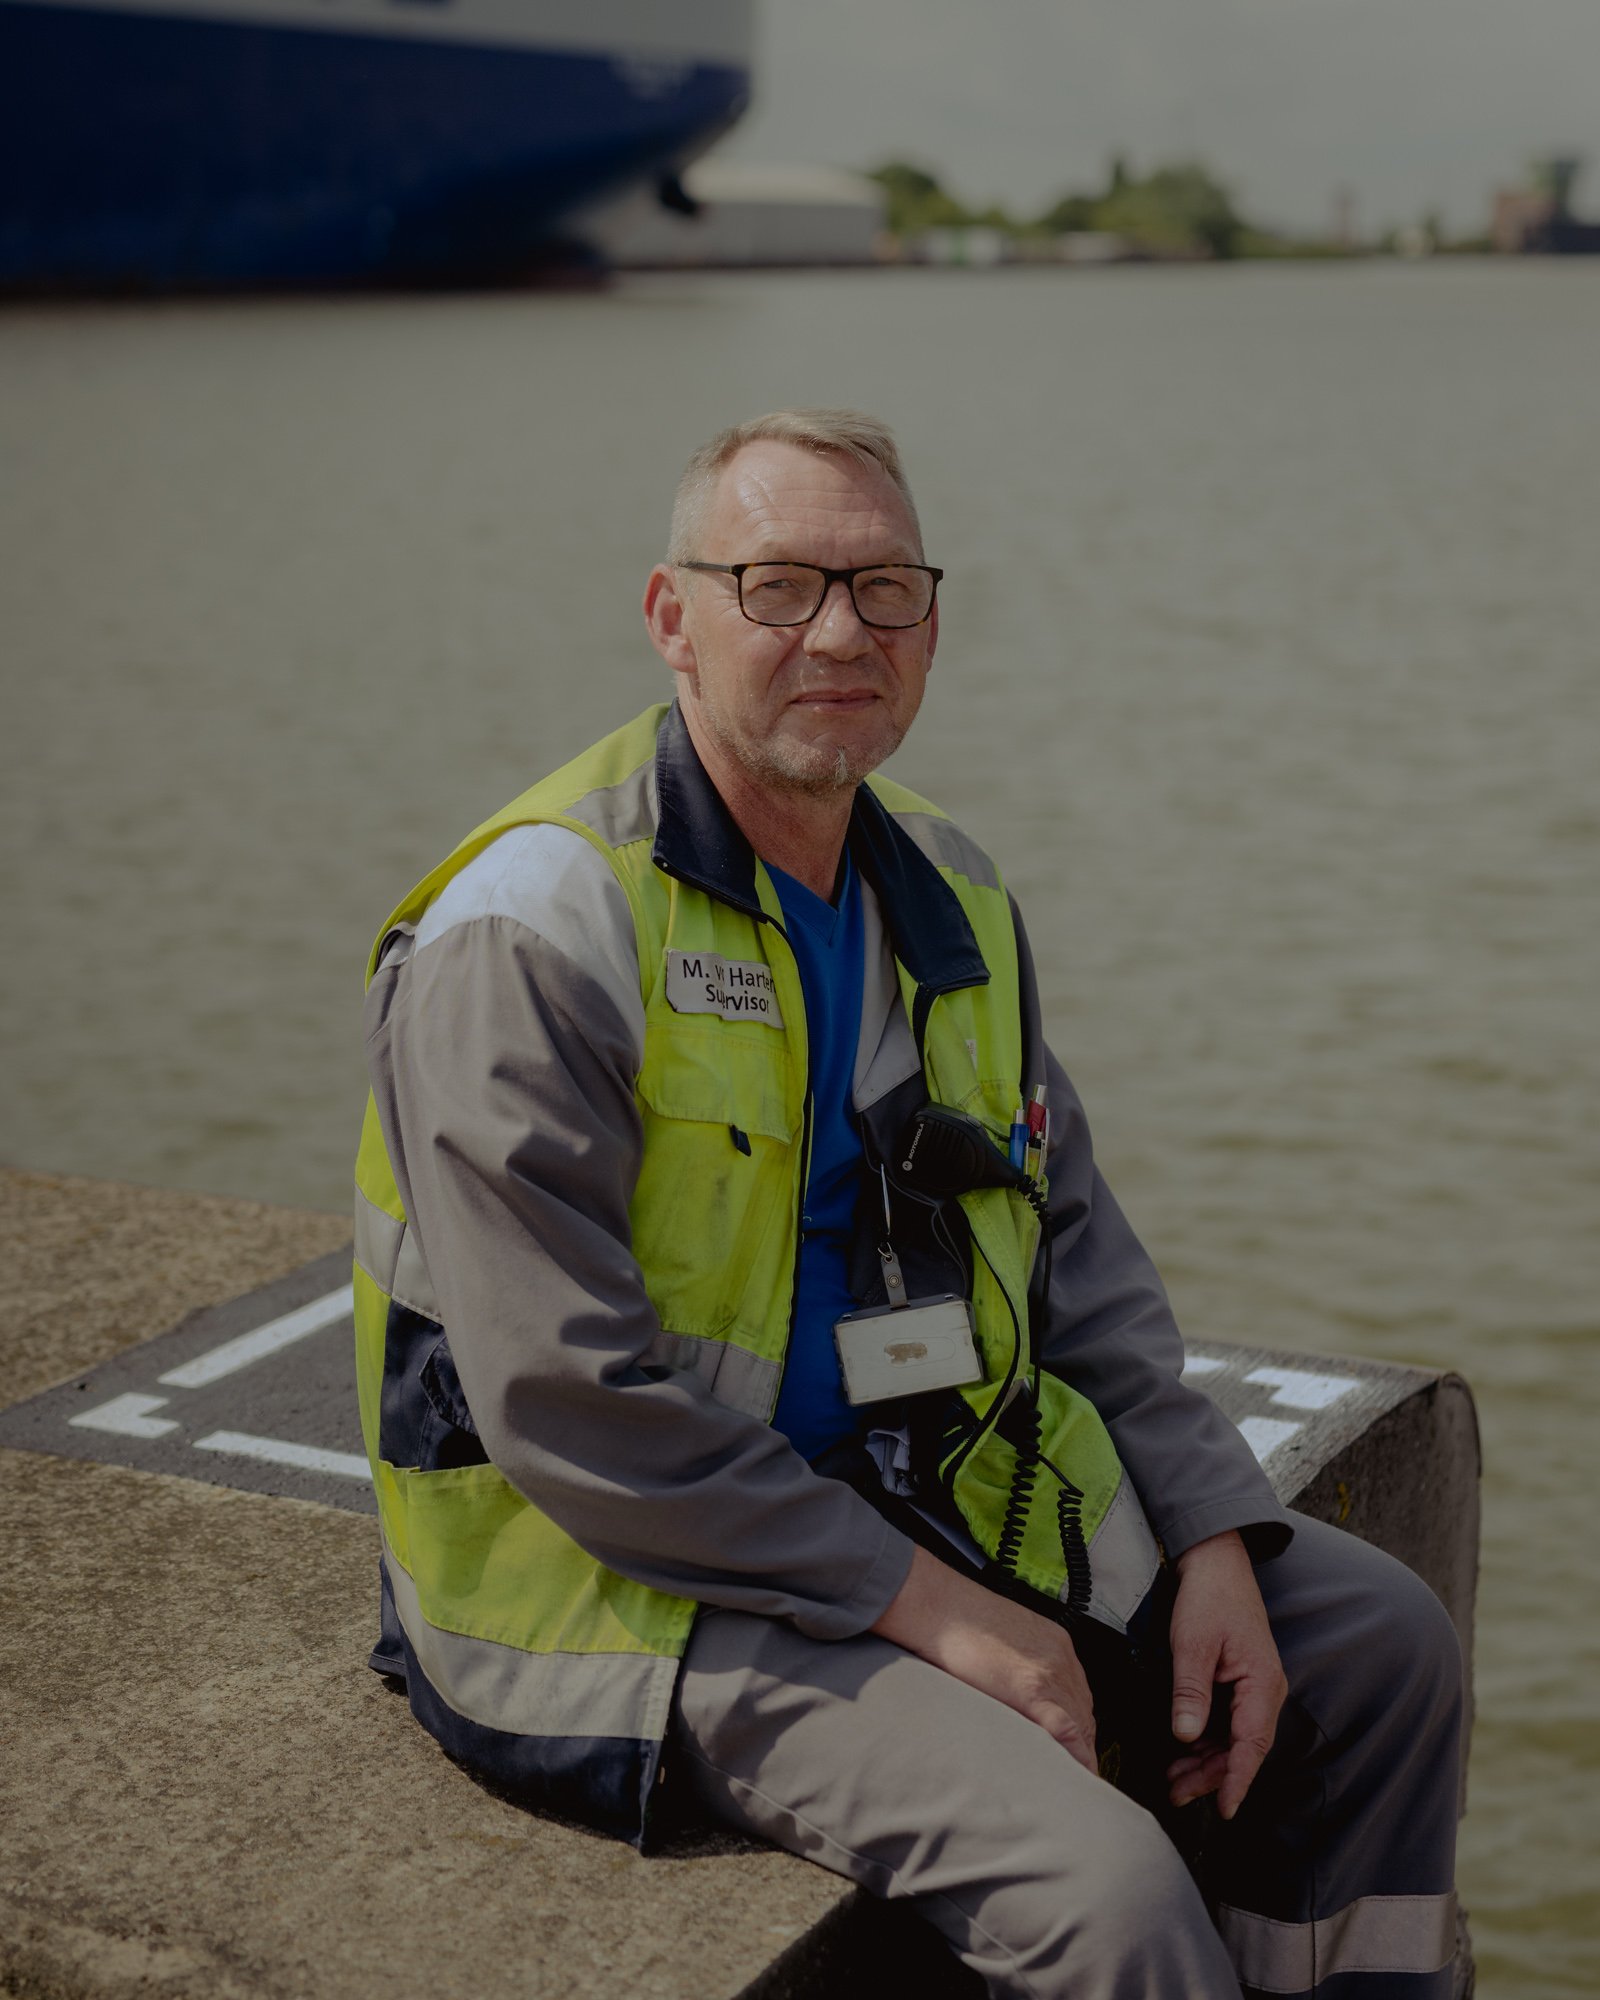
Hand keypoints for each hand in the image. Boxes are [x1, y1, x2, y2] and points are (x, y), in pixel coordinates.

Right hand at [872, 1545, 1098, 1774]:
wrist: (939, 1605)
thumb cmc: (959, 1621)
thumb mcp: (1004, 1640)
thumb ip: (1021, 1665)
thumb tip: (1020, 1696)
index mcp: (1056, 1643)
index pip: (1079, 1694)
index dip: (1081, 1727)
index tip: (1078, 1748)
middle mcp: (1060, 1657)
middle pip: (1085, 1712)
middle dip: (1084, 1745)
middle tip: (1079, 1773)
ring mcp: (1049, 1672)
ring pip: (1081, 1723)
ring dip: (1080, 1753)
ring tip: (1073, 1780)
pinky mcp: (1032, 1688)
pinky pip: (1065, 1728)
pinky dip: (1075, 1753)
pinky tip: (1076, 1772)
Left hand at [1165, 1530, 1286, 1819]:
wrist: (1215, 1562)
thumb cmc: (1209, 1597)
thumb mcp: (1193, 1644)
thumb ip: (1191, 1692)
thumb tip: (1186, 1735)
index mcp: (1261, 1683)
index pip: (1251, 1745)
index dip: (1236, 1780)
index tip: (1224, 1809)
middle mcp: (1264, 1691)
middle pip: (1242, 1748)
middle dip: (1211, 1776)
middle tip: (1176, 1793)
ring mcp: (1253, 1688)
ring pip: (1233, 1739)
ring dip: (1206, 1761)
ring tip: (1174, 1780)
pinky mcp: (1239, 1683)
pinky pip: (1227, 1722)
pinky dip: (1206, 1740)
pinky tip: (1183, 1751)